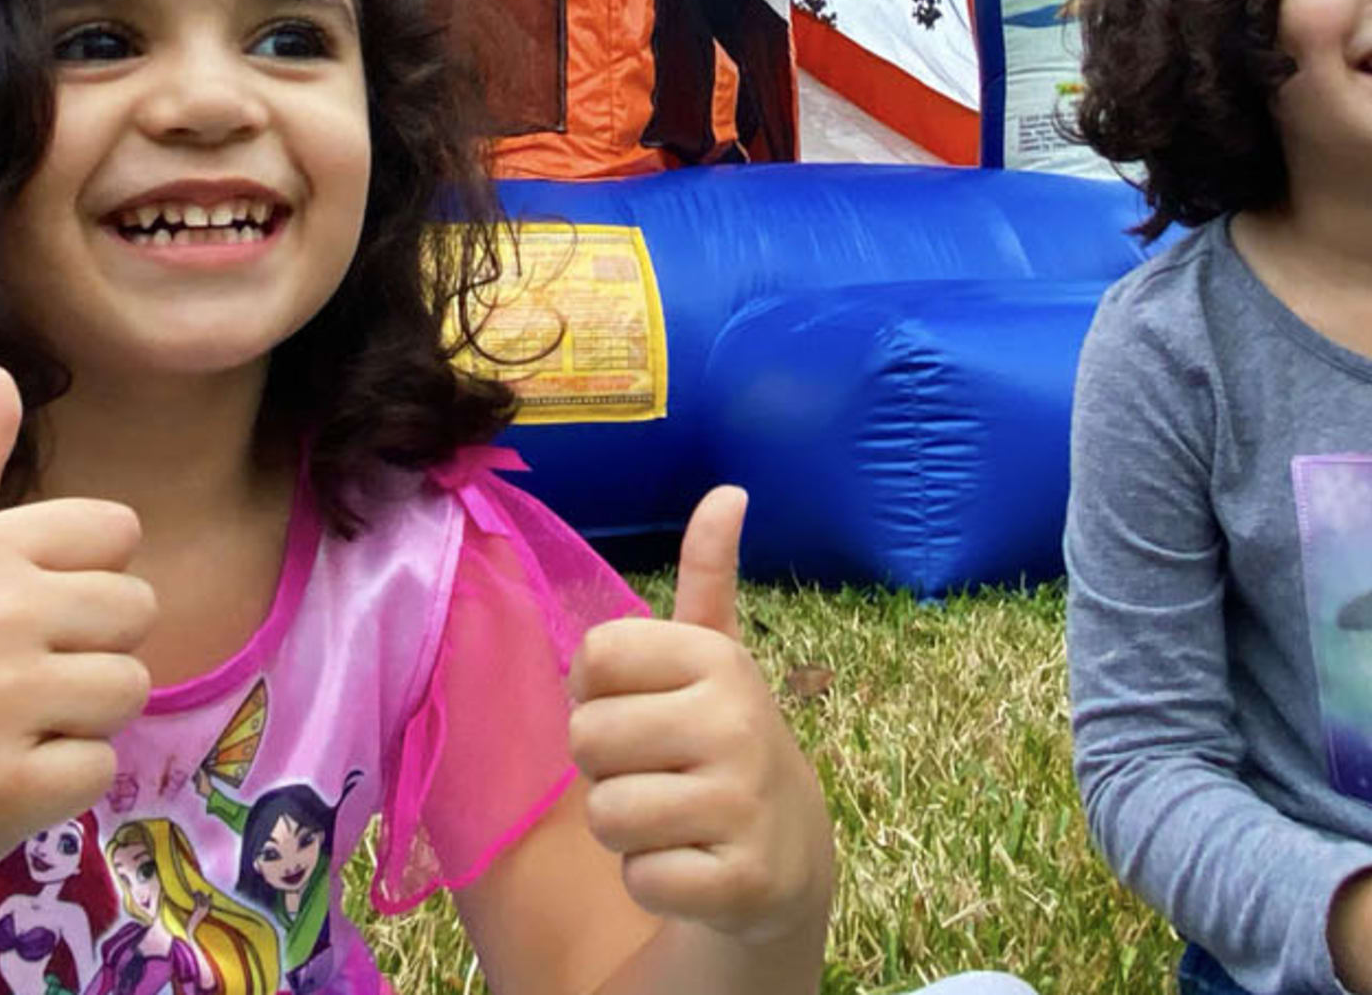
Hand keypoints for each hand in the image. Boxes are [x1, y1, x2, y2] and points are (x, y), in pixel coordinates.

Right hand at [0, 365, 156, 893]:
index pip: (117, 532)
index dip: (84, 576)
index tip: (26, 610)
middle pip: (138, 610)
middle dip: (92, 647)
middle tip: (17, 677)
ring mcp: (4, 705)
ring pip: (129, 690)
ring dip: (81, 717)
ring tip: (8, 725)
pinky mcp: (10, 789)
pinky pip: (101, 769)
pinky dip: (61, 782)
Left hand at [564, 487, 836, 947]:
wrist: (786, 852)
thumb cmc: (719, 741)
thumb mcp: (714, 658)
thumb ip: (708, 575)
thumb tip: (728, 490)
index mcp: (717, 659)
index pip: (592, 659)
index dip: (597, 695)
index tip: (645, 711)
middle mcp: (737, 719)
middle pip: (586, 740)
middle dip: (607, 770)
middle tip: (660, 774)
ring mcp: (743, 802)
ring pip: (607, 815)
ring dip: (626, 831)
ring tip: (675, 820)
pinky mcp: (740, 880)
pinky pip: (639, 877)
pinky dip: (652, 880)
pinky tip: (694, 866)